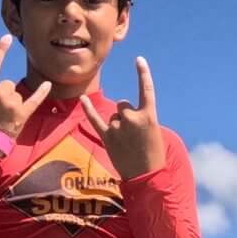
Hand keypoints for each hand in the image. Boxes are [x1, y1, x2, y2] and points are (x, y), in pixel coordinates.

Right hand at [0, 36, 55, 137]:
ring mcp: (10, 103)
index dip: (0, 50)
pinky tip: (48, 84)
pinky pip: (34, 100)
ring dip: (12, 105)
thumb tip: (5, 88)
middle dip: (4, 96)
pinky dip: (41, 92)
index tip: (7, 38)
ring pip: (17, 94)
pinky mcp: (22, 114)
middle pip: (8, 84)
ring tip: (3, 119)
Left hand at [98, 57, 165, 178]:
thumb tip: (122, 111)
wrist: (147, 177)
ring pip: (114, 116)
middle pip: (123, 105)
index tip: (139, 60)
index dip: (142, 73)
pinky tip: (82, 98)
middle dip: (127, 115)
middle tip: (135, 136)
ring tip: (126, 144)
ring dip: (118, 126)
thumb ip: (139, 117)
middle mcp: (132, 118)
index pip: (146, 88)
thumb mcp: (153, 132)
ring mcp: (118, 127)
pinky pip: (95, 119)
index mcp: (149, 115)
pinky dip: (88, 109)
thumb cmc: (154, 155)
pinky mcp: (107, 137)